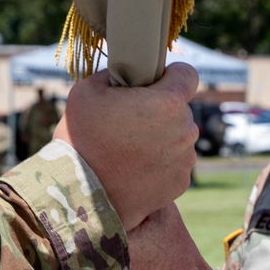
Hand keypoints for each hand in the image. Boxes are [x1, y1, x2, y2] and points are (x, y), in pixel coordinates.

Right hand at [54, 62, 199, 230]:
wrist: (81, 196)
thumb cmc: (82, 140)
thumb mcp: (87, 91)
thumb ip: (115, 74)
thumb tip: (126, 74)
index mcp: (168, 102)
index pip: (188, 74)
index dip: (170, 75)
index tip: (154, 83)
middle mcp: (185, 129)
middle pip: (180, 109)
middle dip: (160, 110)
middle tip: (129, 121)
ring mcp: (185, 159)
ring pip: (179, 137)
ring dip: (162, 137)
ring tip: (129, 149)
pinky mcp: (181, 182)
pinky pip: (175, 163)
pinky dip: (160, 163)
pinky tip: (135, 168)